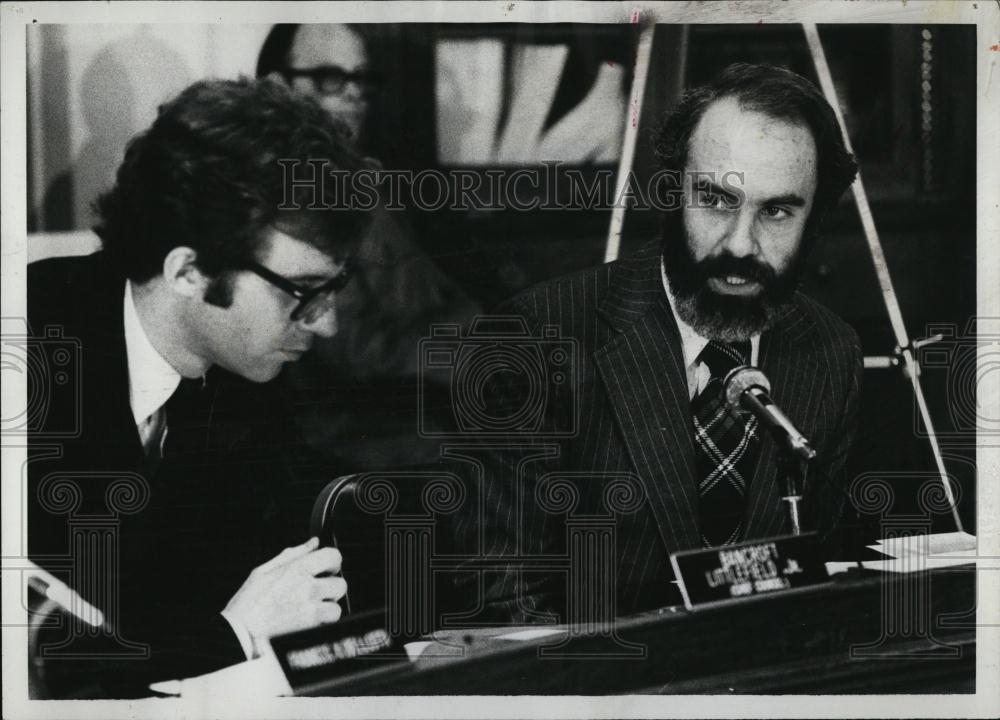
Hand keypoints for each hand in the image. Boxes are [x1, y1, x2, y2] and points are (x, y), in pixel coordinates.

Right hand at [223, 537, 346, 651]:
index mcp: (296, 570)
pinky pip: (327, 626)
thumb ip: (293, 554)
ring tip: (309, 610)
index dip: (333, 562)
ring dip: (327, 609)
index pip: (333, 556)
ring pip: (336, 608)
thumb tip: (313, 543)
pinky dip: (320, 625)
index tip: (328, 568)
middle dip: (331, 588)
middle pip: (340, 584)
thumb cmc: (247, 605)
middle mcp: (307, 589)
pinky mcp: (311, 630)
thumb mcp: (263, 571)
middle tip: (317, 592)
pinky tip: (305, 623)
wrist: (239, 635)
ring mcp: (311, 611)